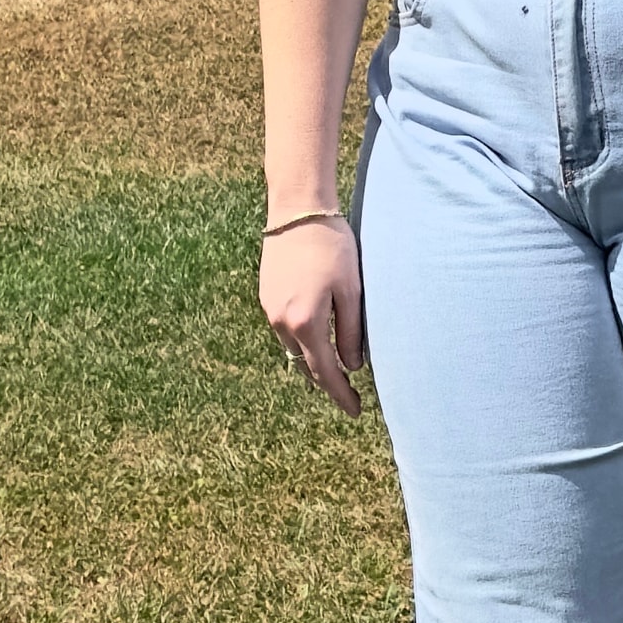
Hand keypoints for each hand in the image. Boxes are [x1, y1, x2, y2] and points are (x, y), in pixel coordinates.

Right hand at [261, 216, 367, 404]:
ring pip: (293, 350)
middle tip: (349, 396)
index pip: (325, 371)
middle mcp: (281, 322)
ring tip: (336, 371)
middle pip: (305, 366)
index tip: (356, 411)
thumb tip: (353, 366)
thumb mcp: (351, 291)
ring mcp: (270, 310)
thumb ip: (352, 332)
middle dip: (327, 383)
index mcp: (305, 323)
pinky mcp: (266, 297)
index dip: (341, 394)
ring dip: (313, 363)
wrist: (297, 211)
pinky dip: (302, 343)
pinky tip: (317, 341)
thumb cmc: (332, 246)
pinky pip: (285, 332)